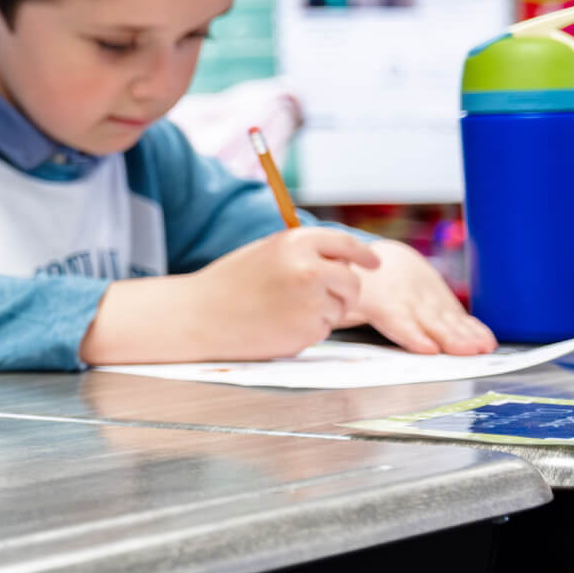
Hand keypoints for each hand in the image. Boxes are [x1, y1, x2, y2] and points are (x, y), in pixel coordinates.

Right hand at [83, 228, 376, 362]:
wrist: (200, 315)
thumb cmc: (229, 283)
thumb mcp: (267, 252)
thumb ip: (304, 252)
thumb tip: (343, 259)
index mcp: (296, 242)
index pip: (346, 245)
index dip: (364, 255)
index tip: (373, 263)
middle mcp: (309, 268)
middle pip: (351, 282)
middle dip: (343, 292)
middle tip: (318, 298)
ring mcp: (311, 300)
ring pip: (340, 309)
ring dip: (322, 312)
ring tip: (282, 311)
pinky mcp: (308, 329)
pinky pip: (323, 329)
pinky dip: (307, 330)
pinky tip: (278, 325)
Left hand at [344, 240, 496, 354]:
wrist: (379, 256)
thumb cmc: (353, 287)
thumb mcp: (340, 298)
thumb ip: (338, 310)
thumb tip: (329, 320)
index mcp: (374, 297)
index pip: (394, 317)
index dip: (411, 333)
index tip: (427, 348)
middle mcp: (403, 294)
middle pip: (426, 318)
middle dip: (448, 336)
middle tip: (466, 351)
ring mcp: (424, 293)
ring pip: (445, 314)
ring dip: (465, 333)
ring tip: (482, 348)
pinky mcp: (439, 295)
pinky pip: (456, 312)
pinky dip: (472, 327)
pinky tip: (486, 341)